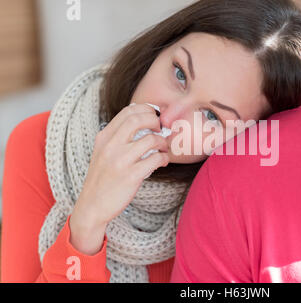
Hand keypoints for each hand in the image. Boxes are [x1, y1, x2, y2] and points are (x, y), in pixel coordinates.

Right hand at [70, 103, 169, 252]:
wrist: (92, 206)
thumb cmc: (102, 179)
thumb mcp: (103, 153)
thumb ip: (117, 138)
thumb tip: (142, 122)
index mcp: (104, 138)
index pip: (127, 112)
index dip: (146, 110)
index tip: (155, 116)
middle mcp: (110, 146)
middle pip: (138, 119)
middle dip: (155, 121)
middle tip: (161, 129)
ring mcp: (120, 161)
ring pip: (150, 139)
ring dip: (162, 142)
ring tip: (163, 149)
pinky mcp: (131, 176)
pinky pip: (155, 159)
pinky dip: (163, 158)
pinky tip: (162, 162)